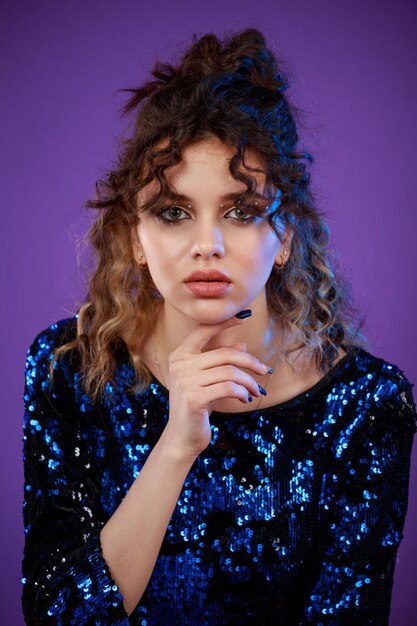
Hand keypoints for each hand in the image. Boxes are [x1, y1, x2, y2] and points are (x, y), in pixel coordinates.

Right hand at [161, 313, 269, 461]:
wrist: (183, 437)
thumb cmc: (198, 405)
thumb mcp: (209, 380)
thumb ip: (221, 361)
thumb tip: (242, 344)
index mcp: (180, 355)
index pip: (203, 330)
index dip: (225, 322)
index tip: (245, 317)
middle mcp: (180, 365)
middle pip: (225, 354)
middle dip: (251, 362)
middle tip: (264, 372)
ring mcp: (185, 381)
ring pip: (230, 372)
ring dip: (249, 382)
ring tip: (256, 391)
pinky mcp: (194, 398)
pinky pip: (228, 388)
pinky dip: (242, 393)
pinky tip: (245, 400)